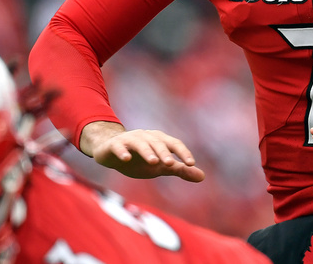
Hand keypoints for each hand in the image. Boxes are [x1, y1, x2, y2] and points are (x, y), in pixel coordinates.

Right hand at [80, 121, 204, 181]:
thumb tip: (203, 177)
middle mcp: (146, 137)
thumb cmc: (139, 159)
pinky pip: (119, 147)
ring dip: (147, 151)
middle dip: (164, 152)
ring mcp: (130, 139)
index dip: (183, 152)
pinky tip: (126, 159)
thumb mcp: (160, 166)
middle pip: (158, 142)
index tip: (191, 163)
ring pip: (140, 143)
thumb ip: (179, 170)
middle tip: (170, 163)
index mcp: (159, 140)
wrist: (110, 151)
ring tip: (153, 162)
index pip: (174, 144)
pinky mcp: (115, 145)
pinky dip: (123, 152)